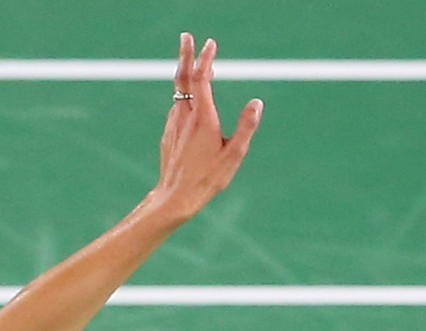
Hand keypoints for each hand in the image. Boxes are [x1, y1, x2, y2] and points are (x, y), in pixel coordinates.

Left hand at [150, 34, 261, 224]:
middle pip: (182, 79)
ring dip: (184, 74)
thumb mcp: (235, 154)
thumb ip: (246, 126)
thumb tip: (257, 102)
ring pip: (178, 94)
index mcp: (202, 118)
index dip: (205, 59)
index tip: (210, 43)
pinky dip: (183, 95)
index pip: (201, 80)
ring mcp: (173, 126)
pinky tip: (189, 97)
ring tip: (192, 62)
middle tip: (187, 36)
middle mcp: (184, 118)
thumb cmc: (207, 179)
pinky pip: (176, 108)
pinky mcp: (168, 135)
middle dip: (185, 56)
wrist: (174, 199)